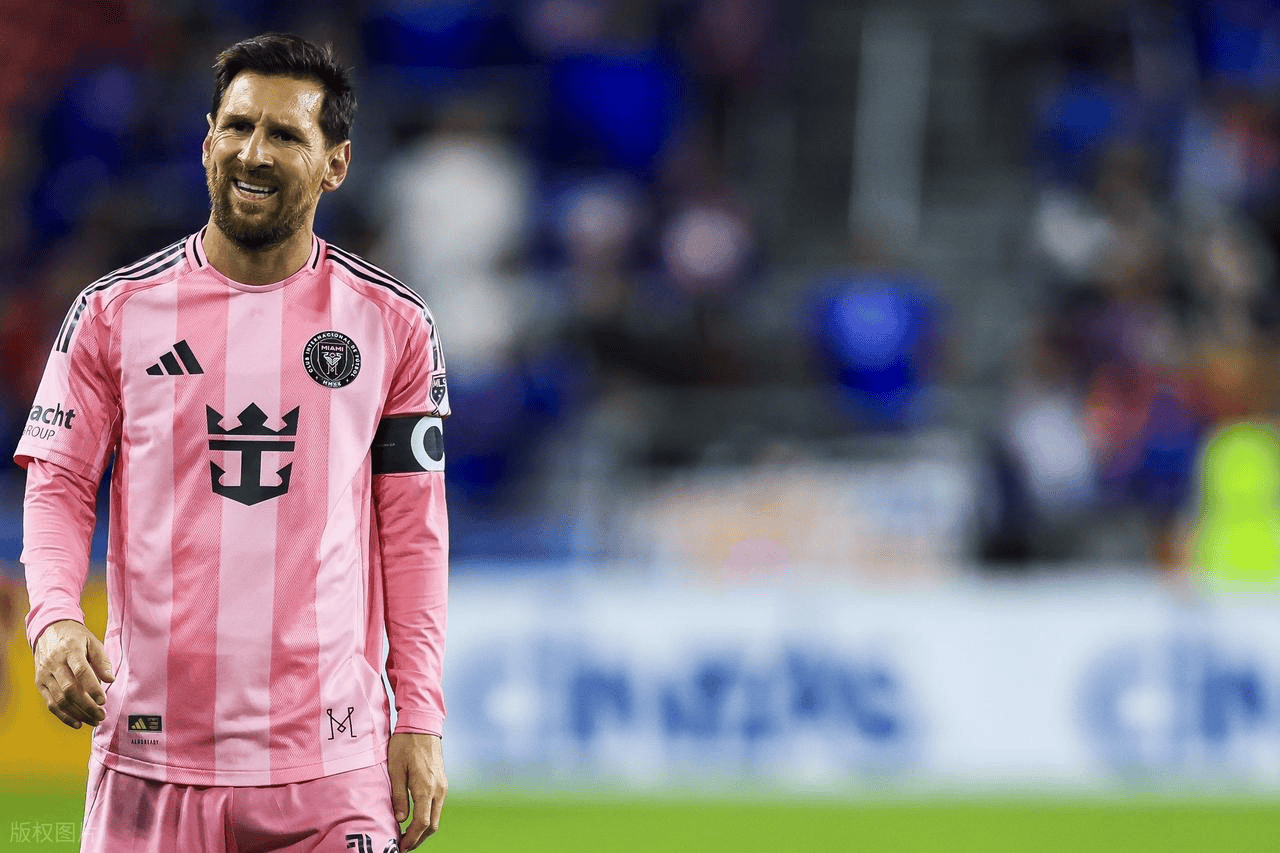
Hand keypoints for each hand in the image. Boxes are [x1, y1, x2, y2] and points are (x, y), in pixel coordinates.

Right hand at [32, 619, 113, 728]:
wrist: (48, 630)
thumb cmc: (76, 637)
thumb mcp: (92, 641)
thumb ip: (102, 660)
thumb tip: (110, 680)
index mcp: (70, 650)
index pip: (81, 671)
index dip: (92, 688)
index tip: (104, 700)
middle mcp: (54, 663)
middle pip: (69, 689)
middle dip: (87, 706)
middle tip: (102, 715)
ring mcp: (45, 674)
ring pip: (59, 700)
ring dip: (78, 714)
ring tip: (94, 720)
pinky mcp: (39, 683)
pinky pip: (50, 703)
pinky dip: (64, 716)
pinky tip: (78, 723)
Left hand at [388, 732, 446, 848]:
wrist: (422, 725)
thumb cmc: (405, 745)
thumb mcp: (395, 769)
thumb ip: (398, 795)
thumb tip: (400, 819)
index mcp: (426, 788)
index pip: (422, 823)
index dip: (411, 839)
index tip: (400, 847)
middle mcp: (438, 790)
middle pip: (432, 825)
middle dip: (418, 839)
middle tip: (402, 846)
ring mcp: (442, 786)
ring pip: (436, 817)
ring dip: (423, 830)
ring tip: (407, 836)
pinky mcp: (442, 782)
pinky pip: (437, 806)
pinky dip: (427, 818)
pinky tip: (415, 819)